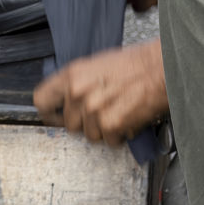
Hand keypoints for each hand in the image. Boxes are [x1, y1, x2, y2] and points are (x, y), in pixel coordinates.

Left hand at [33, 39, 167, 144]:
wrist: (161, 67)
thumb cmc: (137, 64)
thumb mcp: (98, 64)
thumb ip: (79, 83)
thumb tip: (70, 101)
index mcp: (72, 75)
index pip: (42, 100)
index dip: (49, 114)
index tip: (55, 119)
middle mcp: (78, 92)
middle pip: (69, 124)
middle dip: (86, 123)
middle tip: (103, 112)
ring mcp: (93, 110)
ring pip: (90, 136)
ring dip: (104, 130)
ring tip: (119, 112)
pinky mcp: (110, 124)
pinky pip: (109, 141)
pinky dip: (120, 135)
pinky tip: (128, 118)